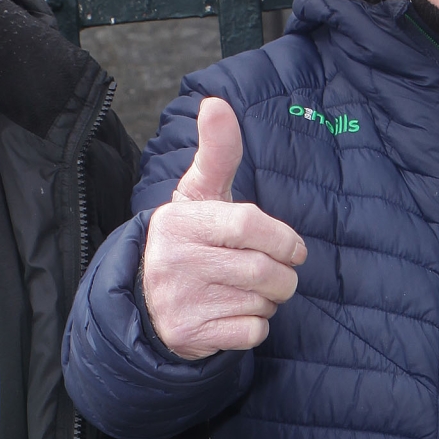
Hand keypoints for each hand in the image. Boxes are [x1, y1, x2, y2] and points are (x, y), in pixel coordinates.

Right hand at [142, 98, 305, 360]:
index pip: (248, 224)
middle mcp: (174, 261)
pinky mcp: (187, 335)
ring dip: (268, 300)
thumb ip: (216, 152)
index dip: (282, 238)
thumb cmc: (188, 238)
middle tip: (278, 275)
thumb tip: (217, 104)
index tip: (294, 249)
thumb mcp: (198, 194)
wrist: (144, 299)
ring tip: (249, 292)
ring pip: (259, 303)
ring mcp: (179, 301)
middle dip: (283, 276)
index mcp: (179, 221)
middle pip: (261, 270)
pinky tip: (235, 314)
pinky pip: (249, 332)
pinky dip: (255, 325)